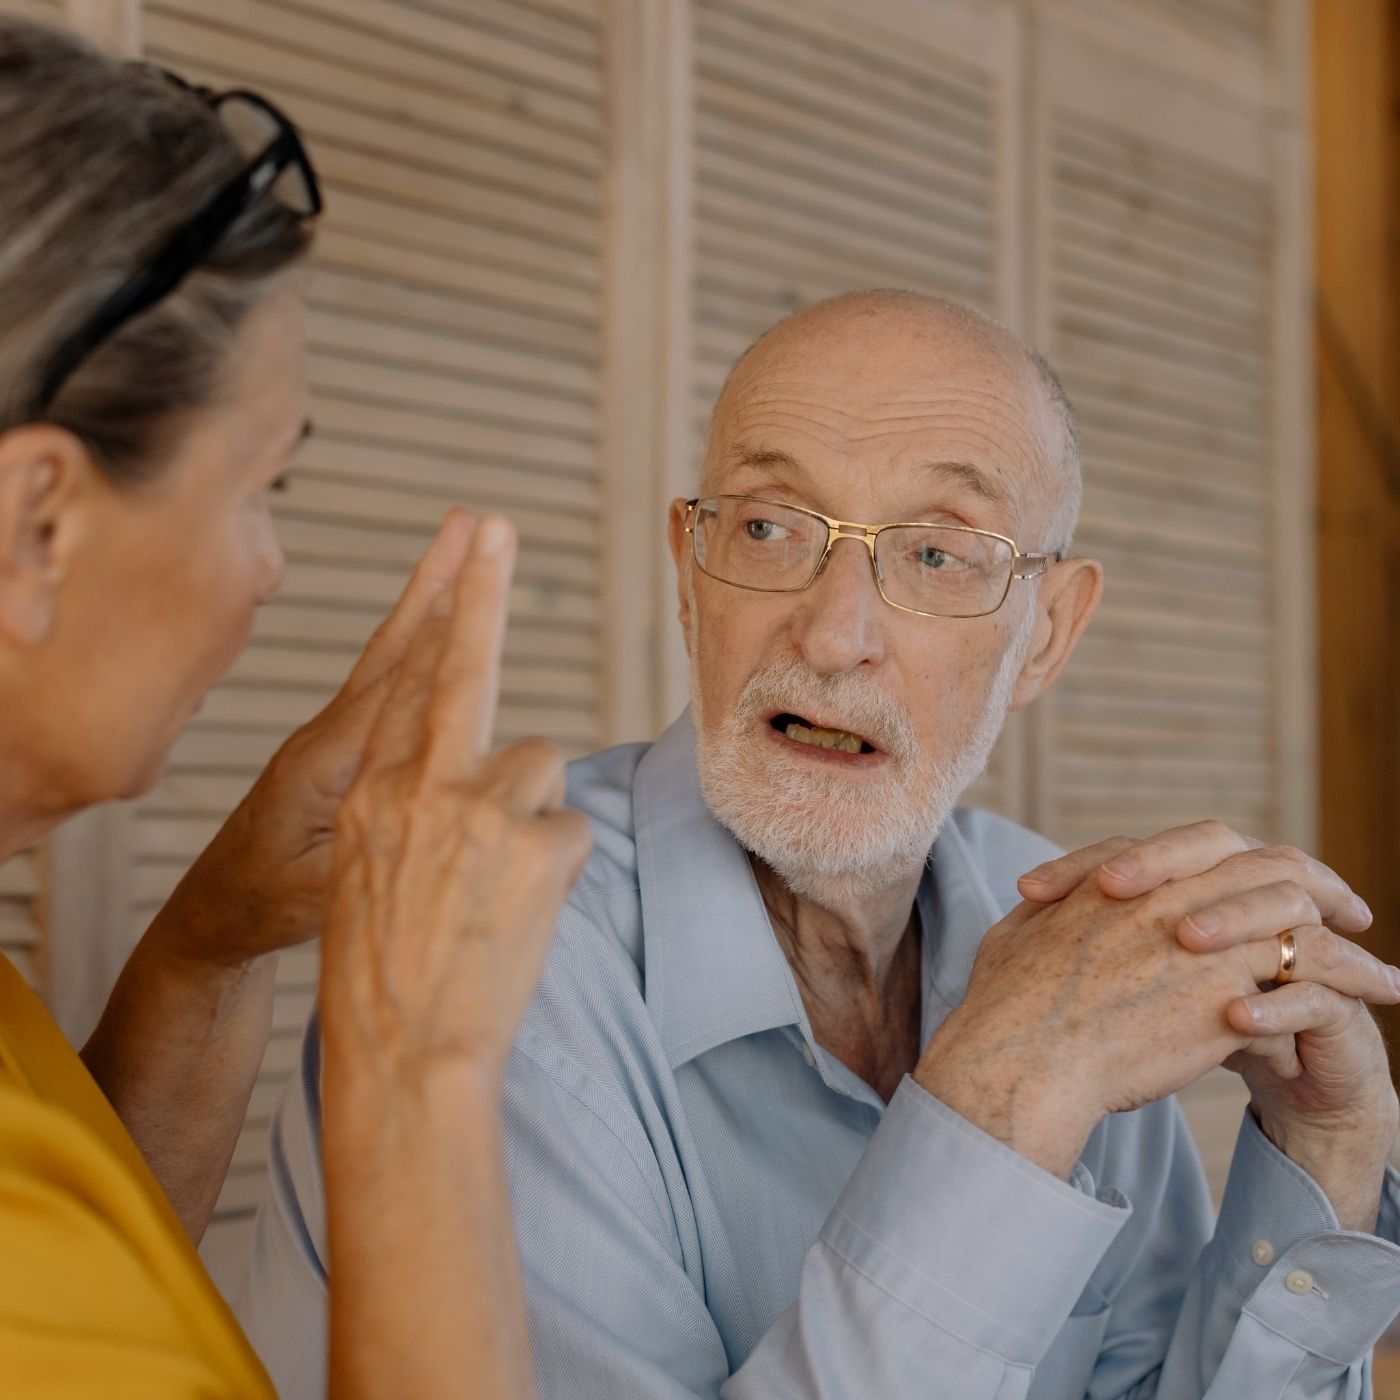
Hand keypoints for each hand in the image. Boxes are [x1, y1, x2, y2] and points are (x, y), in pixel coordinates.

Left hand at [152, 510, 477, 968]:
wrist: (218, 909)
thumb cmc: (268, 906)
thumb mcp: (320, 891)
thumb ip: (368, 847)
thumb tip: (428, 809)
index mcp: (333, 763)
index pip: (404, 684)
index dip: (444, 625)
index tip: (476, 569)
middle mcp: (332, 734)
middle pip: (399, 646)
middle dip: (441, 582)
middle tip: (477, 525)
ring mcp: (333, 734)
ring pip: (392, 653)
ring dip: (428, 594)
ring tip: (458, 541)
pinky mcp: (339, 744)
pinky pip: (386, 677)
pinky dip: (415, 633)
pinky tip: (433, 614)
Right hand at [318, 513, 591, 1087]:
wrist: (402, 1054)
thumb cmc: (385, 974)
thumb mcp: (364, 876)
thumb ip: (403, 808)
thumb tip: (449, 775)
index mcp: (369, 791)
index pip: (404, 682)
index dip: (440, 612)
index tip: (465, 549)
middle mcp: (419, 784)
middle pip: (463, 671)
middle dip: (480, 594)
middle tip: (492, 526)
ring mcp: (479, 808)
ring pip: (542, 764)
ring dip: (534, 813)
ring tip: (503, 885)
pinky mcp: (538, 843)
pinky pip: (571, 827)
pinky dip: (557, 864)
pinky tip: (524, 912)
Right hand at [916, 837, 1398, 1179]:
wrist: (1022, 1057)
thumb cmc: (1005, 1005)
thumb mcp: (1017, 935)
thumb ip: (1050, 910)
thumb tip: (1047, 903)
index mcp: (1123, 878)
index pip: (1210, 844)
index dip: (1254, 860)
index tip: (1277, 882)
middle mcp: (1171, 896)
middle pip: (1270, 866)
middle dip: (1322, 885)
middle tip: (1352, 911)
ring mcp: (1202, 940)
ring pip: (1300, 917)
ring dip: (1346, 943)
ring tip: (1379, 972)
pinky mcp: (1226, 993)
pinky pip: (1307, 973)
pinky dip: (1347, 983)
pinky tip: (1372, 999)